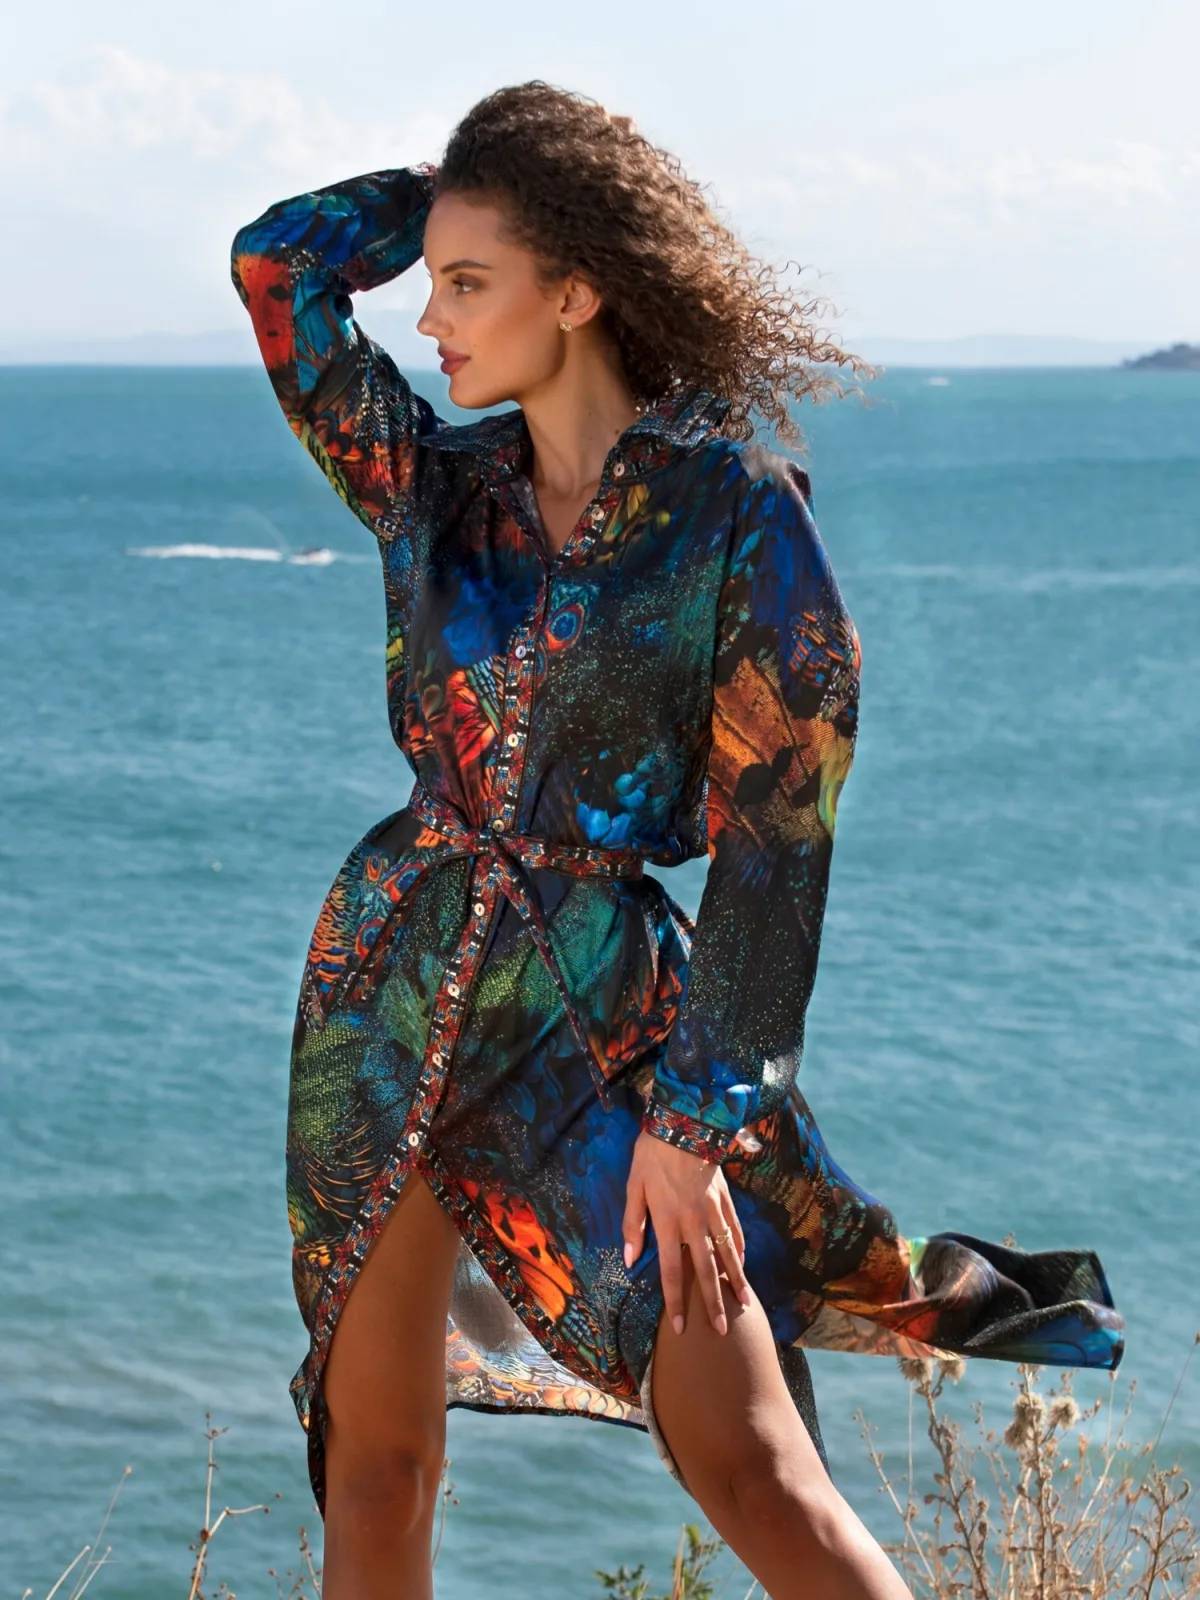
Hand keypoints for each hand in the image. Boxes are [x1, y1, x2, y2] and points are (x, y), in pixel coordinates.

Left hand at [622, 1130, 750, 1336]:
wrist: (684, 1123)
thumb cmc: (652, 1155)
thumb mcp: (634, 1187)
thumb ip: (632, 1224)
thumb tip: (630, 1259)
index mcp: (668, 1222)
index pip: (673, 1271)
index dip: (675, 1301)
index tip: (679, 1327)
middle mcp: (694, 1222)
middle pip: (705, 1270)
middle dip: (713, 1302)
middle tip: (722, 1329)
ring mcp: (714, 1211)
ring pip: (727, 1252)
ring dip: (735, 1280)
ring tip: (744, 1303)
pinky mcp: (726, 1199)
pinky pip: (736, 1229)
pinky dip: (740, 1249)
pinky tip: (743, 1263)